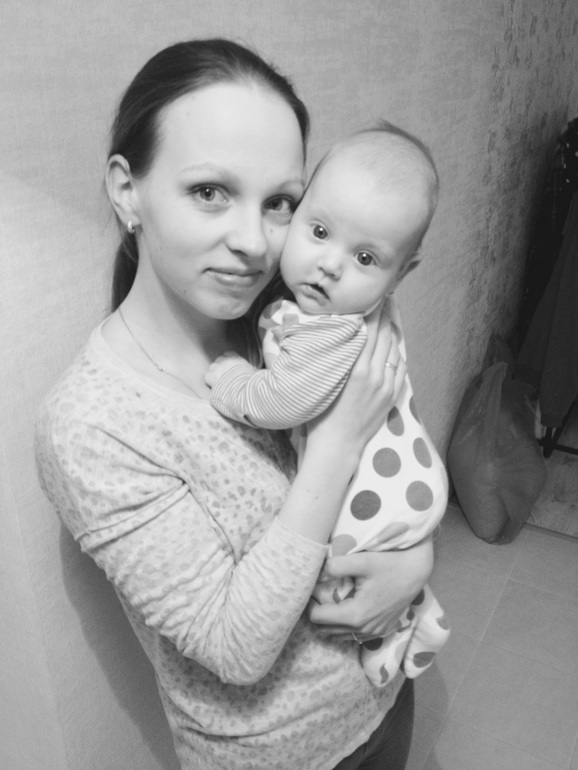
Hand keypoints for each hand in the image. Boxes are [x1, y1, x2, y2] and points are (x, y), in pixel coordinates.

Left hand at [205, 351, 249, 387]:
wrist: (244, 390)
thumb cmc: (251, 382)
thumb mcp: (252, 372)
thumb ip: (248, 368)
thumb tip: (252, 370)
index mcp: (236, 358)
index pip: (228, 354)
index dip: (227, 361)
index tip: (229, 368)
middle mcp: (226, 361)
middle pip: (218, 360)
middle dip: (220, 367)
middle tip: (224, 376)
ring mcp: (218, 368)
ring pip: (212, 368)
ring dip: (214, 373)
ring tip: (219, 382)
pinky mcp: (212, 376)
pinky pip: (207, 377)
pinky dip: (210, 381)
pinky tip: (215, 386)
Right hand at [306, 302, 406, 457]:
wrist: (337, 445)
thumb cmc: (320, 414)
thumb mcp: (322, 380)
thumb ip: (330, 356)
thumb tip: (330, 333)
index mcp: (356, 369)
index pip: (368, 330)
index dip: (372, 311)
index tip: (372, 296)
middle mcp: (375, 374)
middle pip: (384, 336)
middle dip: (385, 315)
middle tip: (383, 298)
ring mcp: (386, 385)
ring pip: (394, 349)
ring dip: (392, 330)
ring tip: (389, 315)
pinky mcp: (392, 395)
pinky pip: (400, 366)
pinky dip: (397, 351)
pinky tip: (394, 343)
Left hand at [308, 539, 433, 640]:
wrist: (417, 571)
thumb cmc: (389, 563)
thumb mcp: (361, 560)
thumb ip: (335, 566)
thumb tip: (314, 574)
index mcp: (356, 615)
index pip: (317, 617)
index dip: (309, 602)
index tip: (309, 588)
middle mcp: (364, 629)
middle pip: (325, 629)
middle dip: (317, 612)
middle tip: (315, 593)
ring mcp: (374, 633)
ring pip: (339, 635)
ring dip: (330, 621)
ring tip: (327, 600)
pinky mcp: (381, 631)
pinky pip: (353, 636)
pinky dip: (344, 626)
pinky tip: (344, 608)